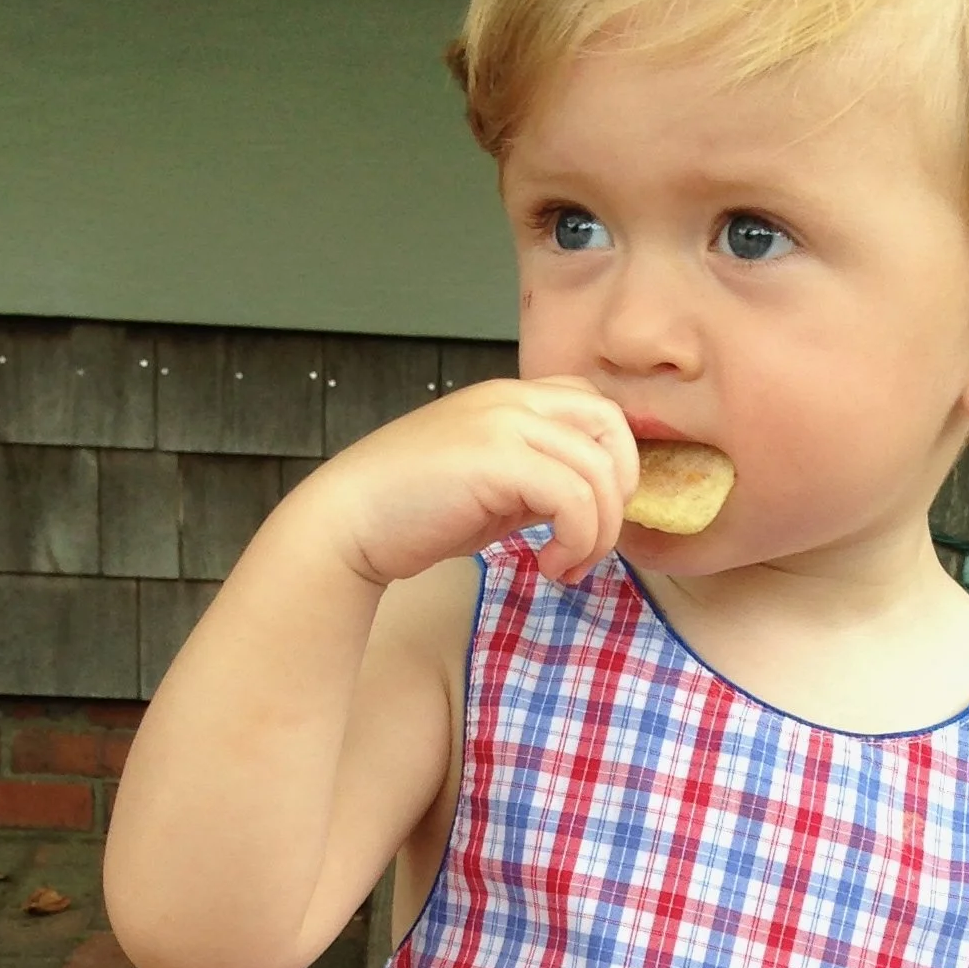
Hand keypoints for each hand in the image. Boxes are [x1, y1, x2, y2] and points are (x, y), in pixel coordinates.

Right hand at [303, 376, 637, 592]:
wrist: (349, 522)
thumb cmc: (412, 512)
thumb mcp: (490, 489)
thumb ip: (537, 483)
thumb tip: (586, 506)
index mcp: (510, 399)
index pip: (595, 407)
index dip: (613, 463)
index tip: (591, 518)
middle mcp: (511, 400)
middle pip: (611, 426)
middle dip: (619, 492)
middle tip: (592, 541)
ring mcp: (503, 424)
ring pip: (598, 471)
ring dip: (597, 533)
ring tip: (565, 567)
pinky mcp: (497, 459)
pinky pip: (573, 499)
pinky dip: (575, 542)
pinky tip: (549, 567)